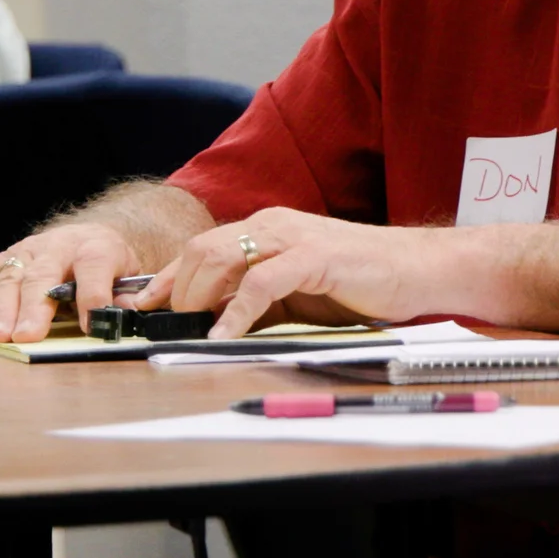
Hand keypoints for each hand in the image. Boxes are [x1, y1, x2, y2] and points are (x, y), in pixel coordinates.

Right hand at [0, 221, 142, 349]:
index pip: (93, 266)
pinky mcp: (1, 264)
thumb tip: (124, 319)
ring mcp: (24, 254)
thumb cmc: (107, 266)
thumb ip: (128, 298)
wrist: (86, 237)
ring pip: (7, 280)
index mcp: (94, 246)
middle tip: (26, 336)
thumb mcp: (129, 276)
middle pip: (42, 275)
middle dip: (33, 307)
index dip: (93, 294)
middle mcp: (56, 246)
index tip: (89, 324)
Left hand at [158, 207, 453, 338]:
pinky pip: (261, 282)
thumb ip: (260, 297)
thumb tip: (216, 321)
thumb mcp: (297, 290)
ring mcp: (292, 237)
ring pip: (222, 257)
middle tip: (167, 324)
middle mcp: (272, 224)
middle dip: (177, 289)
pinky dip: (236, 310)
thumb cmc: (360, 281)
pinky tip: (224, 333)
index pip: (201, 248)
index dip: (167, 277)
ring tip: (189, 328)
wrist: (416, 268)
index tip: (142, 305)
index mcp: (266, 228)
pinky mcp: (313, 257)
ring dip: (198, 296)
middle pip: (202, 249)